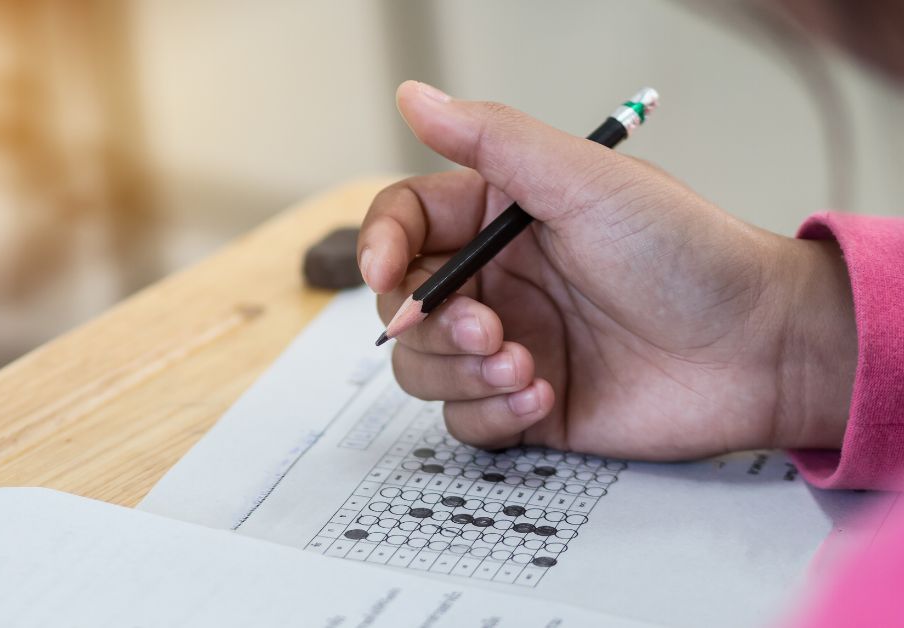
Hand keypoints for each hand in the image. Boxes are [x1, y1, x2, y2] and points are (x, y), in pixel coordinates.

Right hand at [358, 81, 855, 459]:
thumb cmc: (686, 254)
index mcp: (497, 218)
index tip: (386, 276)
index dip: (378, 248)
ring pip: (422, 369)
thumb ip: (492, 141)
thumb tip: (412, 96)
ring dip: (461, 374)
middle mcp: (494, 280)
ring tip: (526, 367)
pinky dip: (492, 414)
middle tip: (491, 329)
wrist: (758, 351)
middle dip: (433, 326)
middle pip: (402, 305)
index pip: (402, 225)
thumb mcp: (586, 183)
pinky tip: (545, 397)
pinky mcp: (526, 405)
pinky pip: (465, 420)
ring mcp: (506, 344)